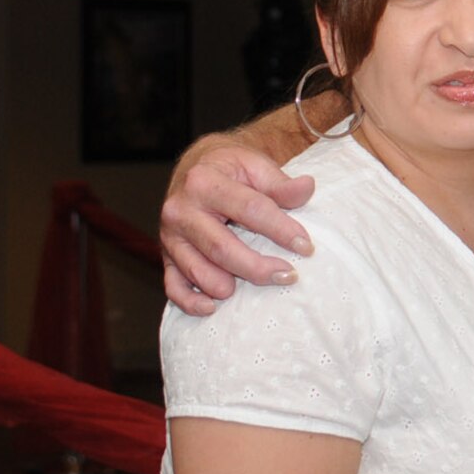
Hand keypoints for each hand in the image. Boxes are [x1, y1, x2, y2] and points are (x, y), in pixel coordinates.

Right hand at [161, 134, 315, 315]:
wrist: (195, 167)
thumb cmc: (230, 168)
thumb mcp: (255, 165)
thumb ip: (280, 183)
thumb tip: (308, 188)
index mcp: (205, 182)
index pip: (249, 209)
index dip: (280, 229)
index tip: (306, 246)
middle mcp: (181, 210)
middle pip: (221, 247)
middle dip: (257, 266)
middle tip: (289, 275)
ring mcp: (170, 236)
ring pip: (197, 269)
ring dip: (226, 286)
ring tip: (259, 287)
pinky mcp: (165, 256)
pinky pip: (173, 285)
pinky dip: (189, 301)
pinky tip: (212, 308)